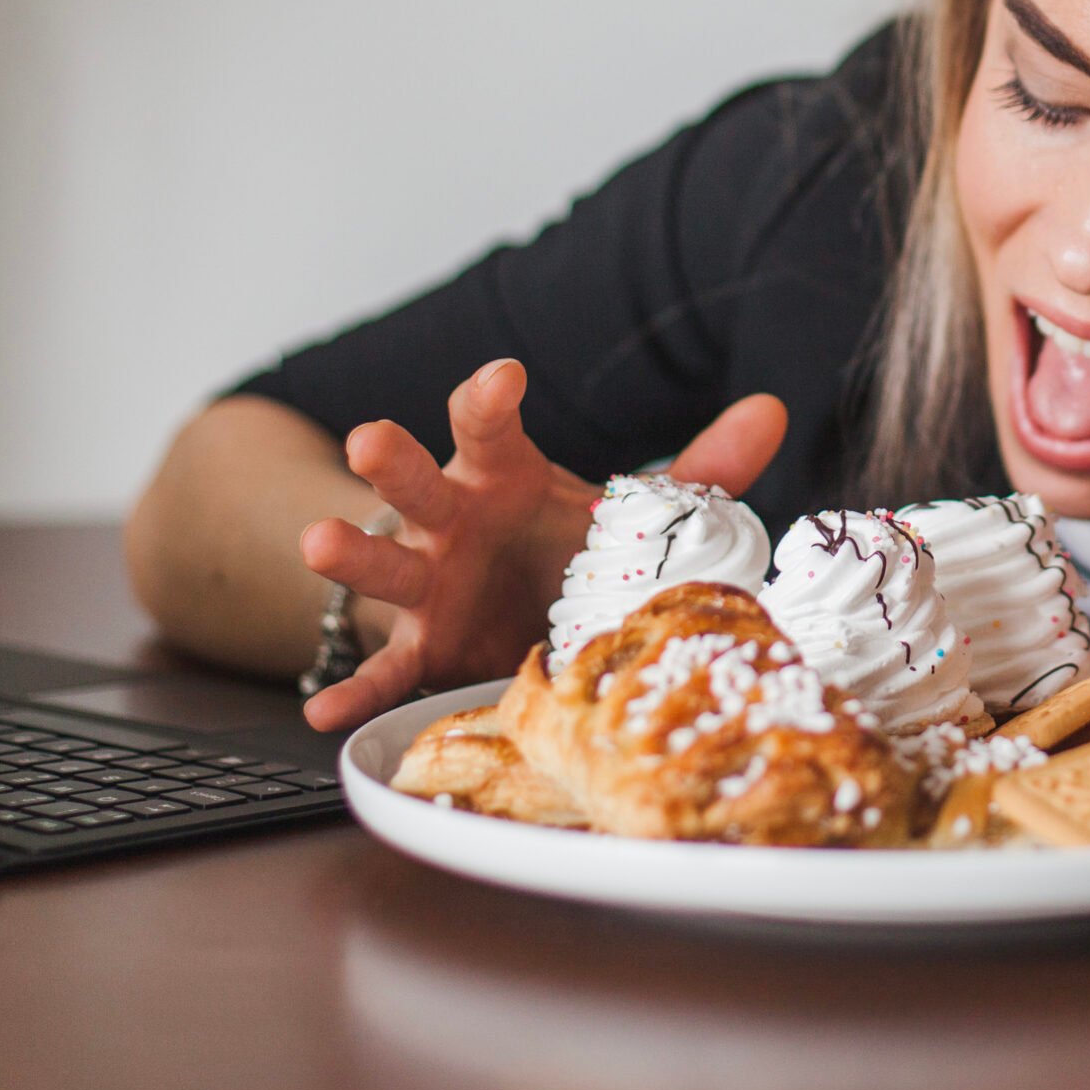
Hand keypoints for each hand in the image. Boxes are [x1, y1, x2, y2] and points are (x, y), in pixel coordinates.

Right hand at [297, 359, 787, 729]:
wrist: (508, 604)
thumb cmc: (562, 543)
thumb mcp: (633, 510)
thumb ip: (703, 468)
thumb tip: (773, 409)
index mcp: (504, 477)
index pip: (492, 427)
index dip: (491, 399)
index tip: (504, 377)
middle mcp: (453, 521)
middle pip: (417, 482)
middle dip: (392, 460)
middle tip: (369, 435)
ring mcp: (427, 585)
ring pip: (383, 563)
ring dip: (350, 554)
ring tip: (316, 544)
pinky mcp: (421, 648)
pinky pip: (384, 672)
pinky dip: (354, 691)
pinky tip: (321, 712)